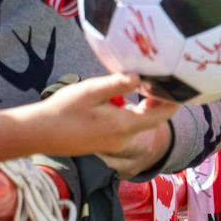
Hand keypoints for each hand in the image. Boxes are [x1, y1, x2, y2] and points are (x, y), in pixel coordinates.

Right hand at [19, 74, 177, 159]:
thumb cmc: (63, 110)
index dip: (173, 102)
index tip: (183, 87)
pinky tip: (112, 97)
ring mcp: (112, 143)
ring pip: (134, 121)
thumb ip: (117, 83)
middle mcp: (122, 138)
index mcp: (123, 125)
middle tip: (161, 78)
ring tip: (135, 82)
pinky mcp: (102, 143)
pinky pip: (121, 126)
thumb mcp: (91, 90)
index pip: (160, 116)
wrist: (37, 134)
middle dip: (156, 100)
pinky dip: (124, 111)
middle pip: (150, 119)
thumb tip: (140, 76)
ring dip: (138, 105)